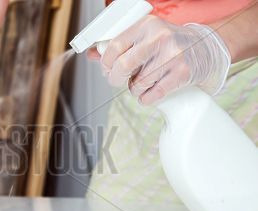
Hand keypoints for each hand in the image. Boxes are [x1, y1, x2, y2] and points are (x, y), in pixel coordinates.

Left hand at [88, 15, 230, 104]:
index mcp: (147, 25)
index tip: (107, 69)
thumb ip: (119, 45)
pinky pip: (152, 95)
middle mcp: (160, 38)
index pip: (115, 46)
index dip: (106, 63)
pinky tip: (150, 92)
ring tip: (143, 82)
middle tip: (118, 80)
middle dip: (116, 78)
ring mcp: (173, 56)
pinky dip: (146, 98)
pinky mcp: (182, 74)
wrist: (204, 50)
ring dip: (135, 88)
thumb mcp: (144, 37)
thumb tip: (91, 54)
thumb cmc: (168, 45)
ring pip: (138, 83)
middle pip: (123, 66)